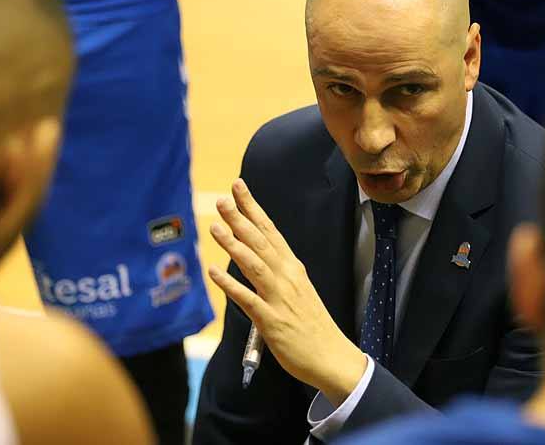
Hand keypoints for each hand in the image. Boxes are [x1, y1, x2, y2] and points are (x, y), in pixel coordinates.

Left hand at [208, 179, 367, 405]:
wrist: (331, 356)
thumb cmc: (312, 324)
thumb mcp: (298, 289)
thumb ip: (279, 272)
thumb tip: (257, 255)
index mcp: (293, 268)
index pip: (270, 231)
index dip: (253, 209)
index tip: (238, 188)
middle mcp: (287, 277)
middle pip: (260, 242)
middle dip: (240, 219)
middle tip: (222, 200)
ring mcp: (279, 298)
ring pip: (254, 264)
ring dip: (234, 244)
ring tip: (215, 227)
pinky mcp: (272, 321)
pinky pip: (247, 299)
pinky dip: (230, 284)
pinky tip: (213, 272)